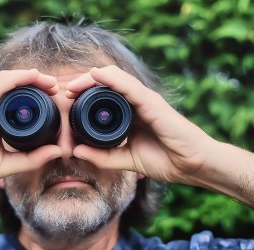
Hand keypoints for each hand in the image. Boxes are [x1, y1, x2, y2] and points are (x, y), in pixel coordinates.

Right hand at [0, 69, 61, 193]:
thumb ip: (32, 158)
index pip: (20, 104)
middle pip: (16, 89)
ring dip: (32, 78)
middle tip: (58, 90)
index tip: (57, 103)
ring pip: (9, 81)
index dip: (39, 99)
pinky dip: (17, 78)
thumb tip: (59, 151)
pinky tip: (34, 75)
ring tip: (51, 82)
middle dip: (39, 85)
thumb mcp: (7, 165)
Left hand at [66, 65, 213, 183]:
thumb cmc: (165, 160)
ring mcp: (144, 99)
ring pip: (114, 78)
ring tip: (72, 86)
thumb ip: (102, 156)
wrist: (192, 166)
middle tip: (65, 92)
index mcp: (130, 112)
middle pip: (105, 83)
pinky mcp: (152, 102)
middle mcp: (136, 101)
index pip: (103, 95)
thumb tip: (75, 151)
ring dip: (91, 79)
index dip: (84, 94)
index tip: (66, 101)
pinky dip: (111, 79)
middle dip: (82, 84)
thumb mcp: (125, 159)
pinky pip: (129, 86)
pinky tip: (95, 75)